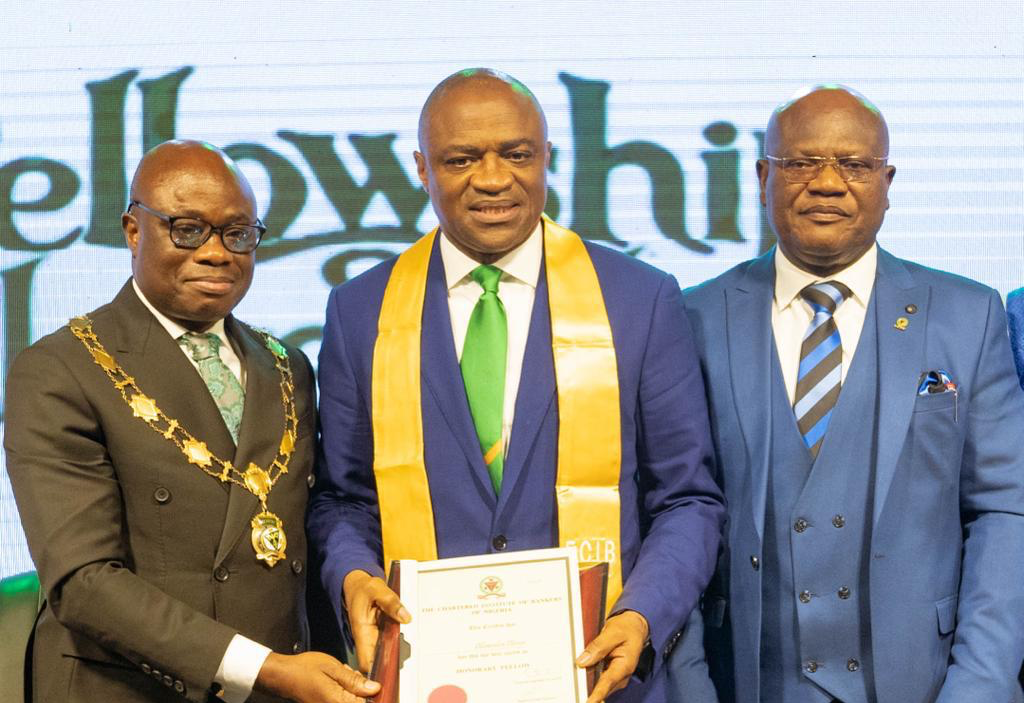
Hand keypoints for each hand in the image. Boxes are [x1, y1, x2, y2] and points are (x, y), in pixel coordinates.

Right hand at [255, 651, 378, 702]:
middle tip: (352, 674)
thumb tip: (374, 689)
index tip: (375, 685)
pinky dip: (345, 693)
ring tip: (343, 675)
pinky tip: (338, 682)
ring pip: (351, 701)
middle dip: (363, 690)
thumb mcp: (331, 668)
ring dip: (354, 691)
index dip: (375, 695)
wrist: (282, 676)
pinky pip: (343, 701)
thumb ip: (353, 680)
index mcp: (338, 701)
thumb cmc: (303, 669)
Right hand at [343, 569, 410, 672]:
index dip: (375, 671)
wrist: (357, 586)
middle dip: (386, 668)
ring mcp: (372, 638)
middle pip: (374, 662)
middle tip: (401, 669)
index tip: (388, 674)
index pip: (365, 661)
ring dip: (392, 658)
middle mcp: (366, 638)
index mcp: (361, 631)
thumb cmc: (364, 589)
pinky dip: (394, 648)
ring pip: (382, 655)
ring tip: (405, 659)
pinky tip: (402, 647)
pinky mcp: (378, 634)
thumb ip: (391, 603)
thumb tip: (406, 617)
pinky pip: (386, 645)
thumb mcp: (377, 589)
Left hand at [575, 610, 649, 702]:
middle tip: (573, 685)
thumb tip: (582, 661)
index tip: (587, 702)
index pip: (607, 683)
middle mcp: (621, 675)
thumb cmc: (627, 629)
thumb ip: (598, 646)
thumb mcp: (613, 632)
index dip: (596, 695)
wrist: (633, 627)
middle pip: (600, 686)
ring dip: (586, 682)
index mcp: (624, 665)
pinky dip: (588, 676)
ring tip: (574, 678)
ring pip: (597, 684)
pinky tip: (579, 672)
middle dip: (586, 688)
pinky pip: (596, 678)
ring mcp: (615, 676)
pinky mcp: (609, 674)